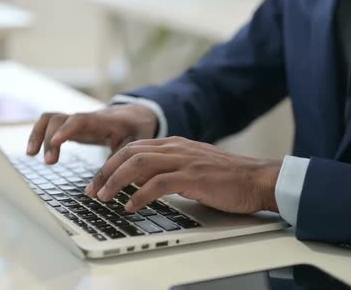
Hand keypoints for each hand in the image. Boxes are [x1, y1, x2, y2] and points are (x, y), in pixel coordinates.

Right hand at [26, 104, 157, 163]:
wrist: (135, 115)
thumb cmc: (136, 130)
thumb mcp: (134, 147)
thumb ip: (116, 166)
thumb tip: (96, 192)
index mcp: (102, 120)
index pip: (79, 120)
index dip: (66, 130)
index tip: (55, 142)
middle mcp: (85, 118)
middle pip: (59, 119)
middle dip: (49, 138)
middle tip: (50, 163)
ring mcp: (75, 121)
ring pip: (49, 119)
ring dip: (38, 134)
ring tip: (31, 155)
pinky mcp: (70, 127)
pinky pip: (49, 125)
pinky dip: (38, 135)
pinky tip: (34, 152)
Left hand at [86, 136, 280, 214]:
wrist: (257, 178)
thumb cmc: (226, 177)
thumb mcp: (191, 166)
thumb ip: (168, 168)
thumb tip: (143, 183)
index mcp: (173, 144)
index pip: (132, 147)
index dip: (110, 163)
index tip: (97, 180)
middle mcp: (175, 148)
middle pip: (129, 153)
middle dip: (106, 171)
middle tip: (93, 190)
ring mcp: (184, 160)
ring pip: (139, 164)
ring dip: (116, 182)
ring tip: (104, 197)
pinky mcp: (193, 176)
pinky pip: (158, 184)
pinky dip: (140, 195)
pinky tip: (130, 206)